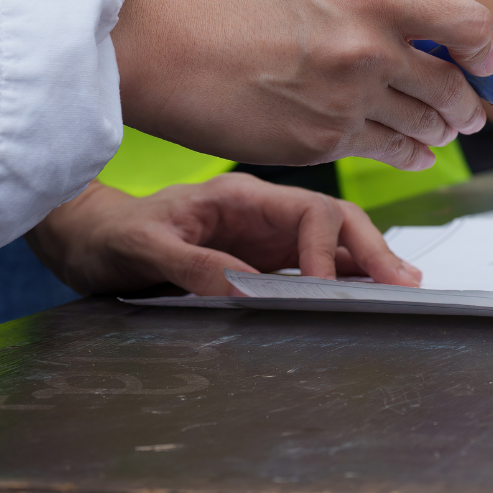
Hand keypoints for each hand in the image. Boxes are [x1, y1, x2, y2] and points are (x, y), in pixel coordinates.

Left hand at [25, 175, 418, 295]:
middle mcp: (264, 215)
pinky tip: (369, 295)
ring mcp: (267, 239)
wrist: (86, 243)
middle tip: (405, 284)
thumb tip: (244, 290)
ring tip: (404, 290)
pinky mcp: (263, 263)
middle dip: (373, 250)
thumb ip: (191, 264)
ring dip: (369, 265)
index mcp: (242, 198)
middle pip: (337, 223)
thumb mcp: (141, 247)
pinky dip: (346, 280)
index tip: (325, 288)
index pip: (308, 213)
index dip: (326, 249)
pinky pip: (316, 268)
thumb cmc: (110, 238)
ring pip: (335, 244)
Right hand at [113, 0, 492, 170]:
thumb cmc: (229, 11)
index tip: (485, 63)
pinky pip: (386, 153)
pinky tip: (412, 155)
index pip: (469, 25)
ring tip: (442, 132)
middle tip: (469, 111)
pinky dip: (407, 156)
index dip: (485, 50)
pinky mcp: (324, 143)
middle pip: (453, 87)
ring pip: (424, 126)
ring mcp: (349, 100)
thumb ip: (376, 10)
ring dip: (439, 133)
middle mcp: (370, 48)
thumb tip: (425, 38)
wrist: (163, 47)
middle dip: (467, 104)